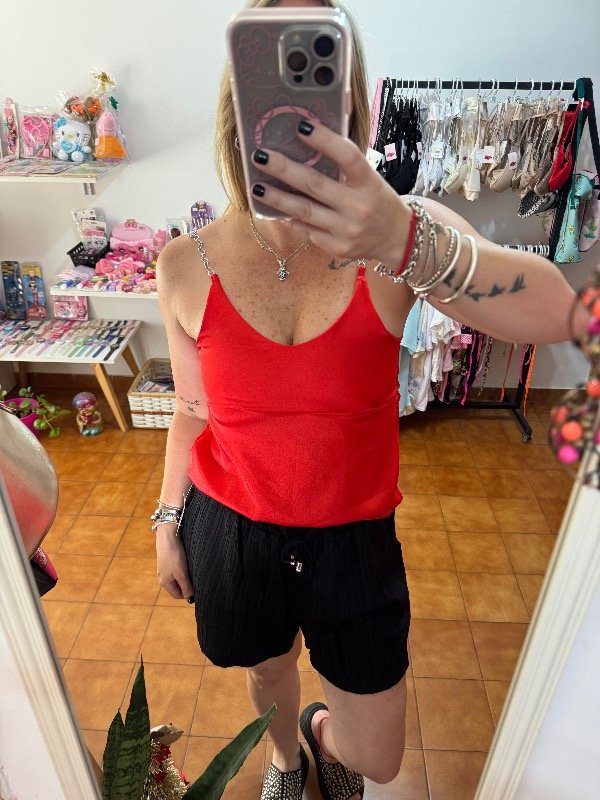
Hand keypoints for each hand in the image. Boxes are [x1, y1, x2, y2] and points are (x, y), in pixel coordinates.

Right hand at [155, 525, 194, 600]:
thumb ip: (186, 586)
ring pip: (178, 576)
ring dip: (186, 575)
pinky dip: (183, 567)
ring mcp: (165, 568)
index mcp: (165, 583)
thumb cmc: (174, 555)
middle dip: (187, 584)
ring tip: (193, 569)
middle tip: (196, 578)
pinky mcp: (167, 559)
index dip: (187, 594)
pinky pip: (177, 568)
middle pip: (177, 586)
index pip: (177, 595)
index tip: (197, 588)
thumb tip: (190, 599)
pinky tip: (188, 561)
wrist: (168, 535)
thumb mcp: (181, 573)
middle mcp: (163, 577)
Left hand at [251, 119, 411, 264]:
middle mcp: (358, 207)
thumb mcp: (370, 179)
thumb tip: (307, 140)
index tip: (300, 127)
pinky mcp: (337, 248)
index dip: (325, 141)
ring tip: (257, 186)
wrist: (396, 238)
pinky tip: (275, 208)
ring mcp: (346, 230)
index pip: (348, 157)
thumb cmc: (377, 200)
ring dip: (277, 198)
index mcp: (369, 183)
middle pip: (316, 185)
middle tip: (261, 156)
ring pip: (304, 211)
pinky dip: (290, 218)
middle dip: (285, 169)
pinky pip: (307, 230)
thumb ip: (344, 165)